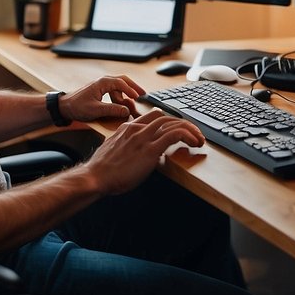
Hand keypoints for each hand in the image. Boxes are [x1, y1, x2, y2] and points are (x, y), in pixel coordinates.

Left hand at [59, 75, 146, 123]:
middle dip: (133, 86)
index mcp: (102, 83)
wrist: (64, 106)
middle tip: (143, 93)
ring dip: (126, 93)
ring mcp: (101, 85)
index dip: (131, 90)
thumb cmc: (77, 106)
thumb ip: (112, 110)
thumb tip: (126, 110)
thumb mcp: (95, 110)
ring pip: (119, 85)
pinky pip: (114, 90)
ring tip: (132, 102)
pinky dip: (120, 96)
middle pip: (123, 80)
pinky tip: (121, 104)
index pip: (122, 83)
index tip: (138, 97)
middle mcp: (103, 81)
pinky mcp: (100, 90)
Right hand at [84, 109, 205, 195]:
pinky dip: (188, 135)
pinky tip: (194, 142)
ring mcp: (143, 138)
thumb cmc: (102, 170)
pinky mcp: (150, 149)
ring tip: (199, 140)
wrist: (95, 177)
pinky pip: (174, 135)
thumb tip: (139, 152)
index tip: (180, 130)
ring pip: (173, 123)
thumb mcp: (114, 151)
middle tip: (195, 134)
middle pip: (166, 117)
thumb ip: (127, 146)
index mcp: (128, 127)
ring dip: (191, 130)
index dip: (170, 122)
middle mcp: (137, 129)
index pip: (154, 117)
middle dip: (184, 124)